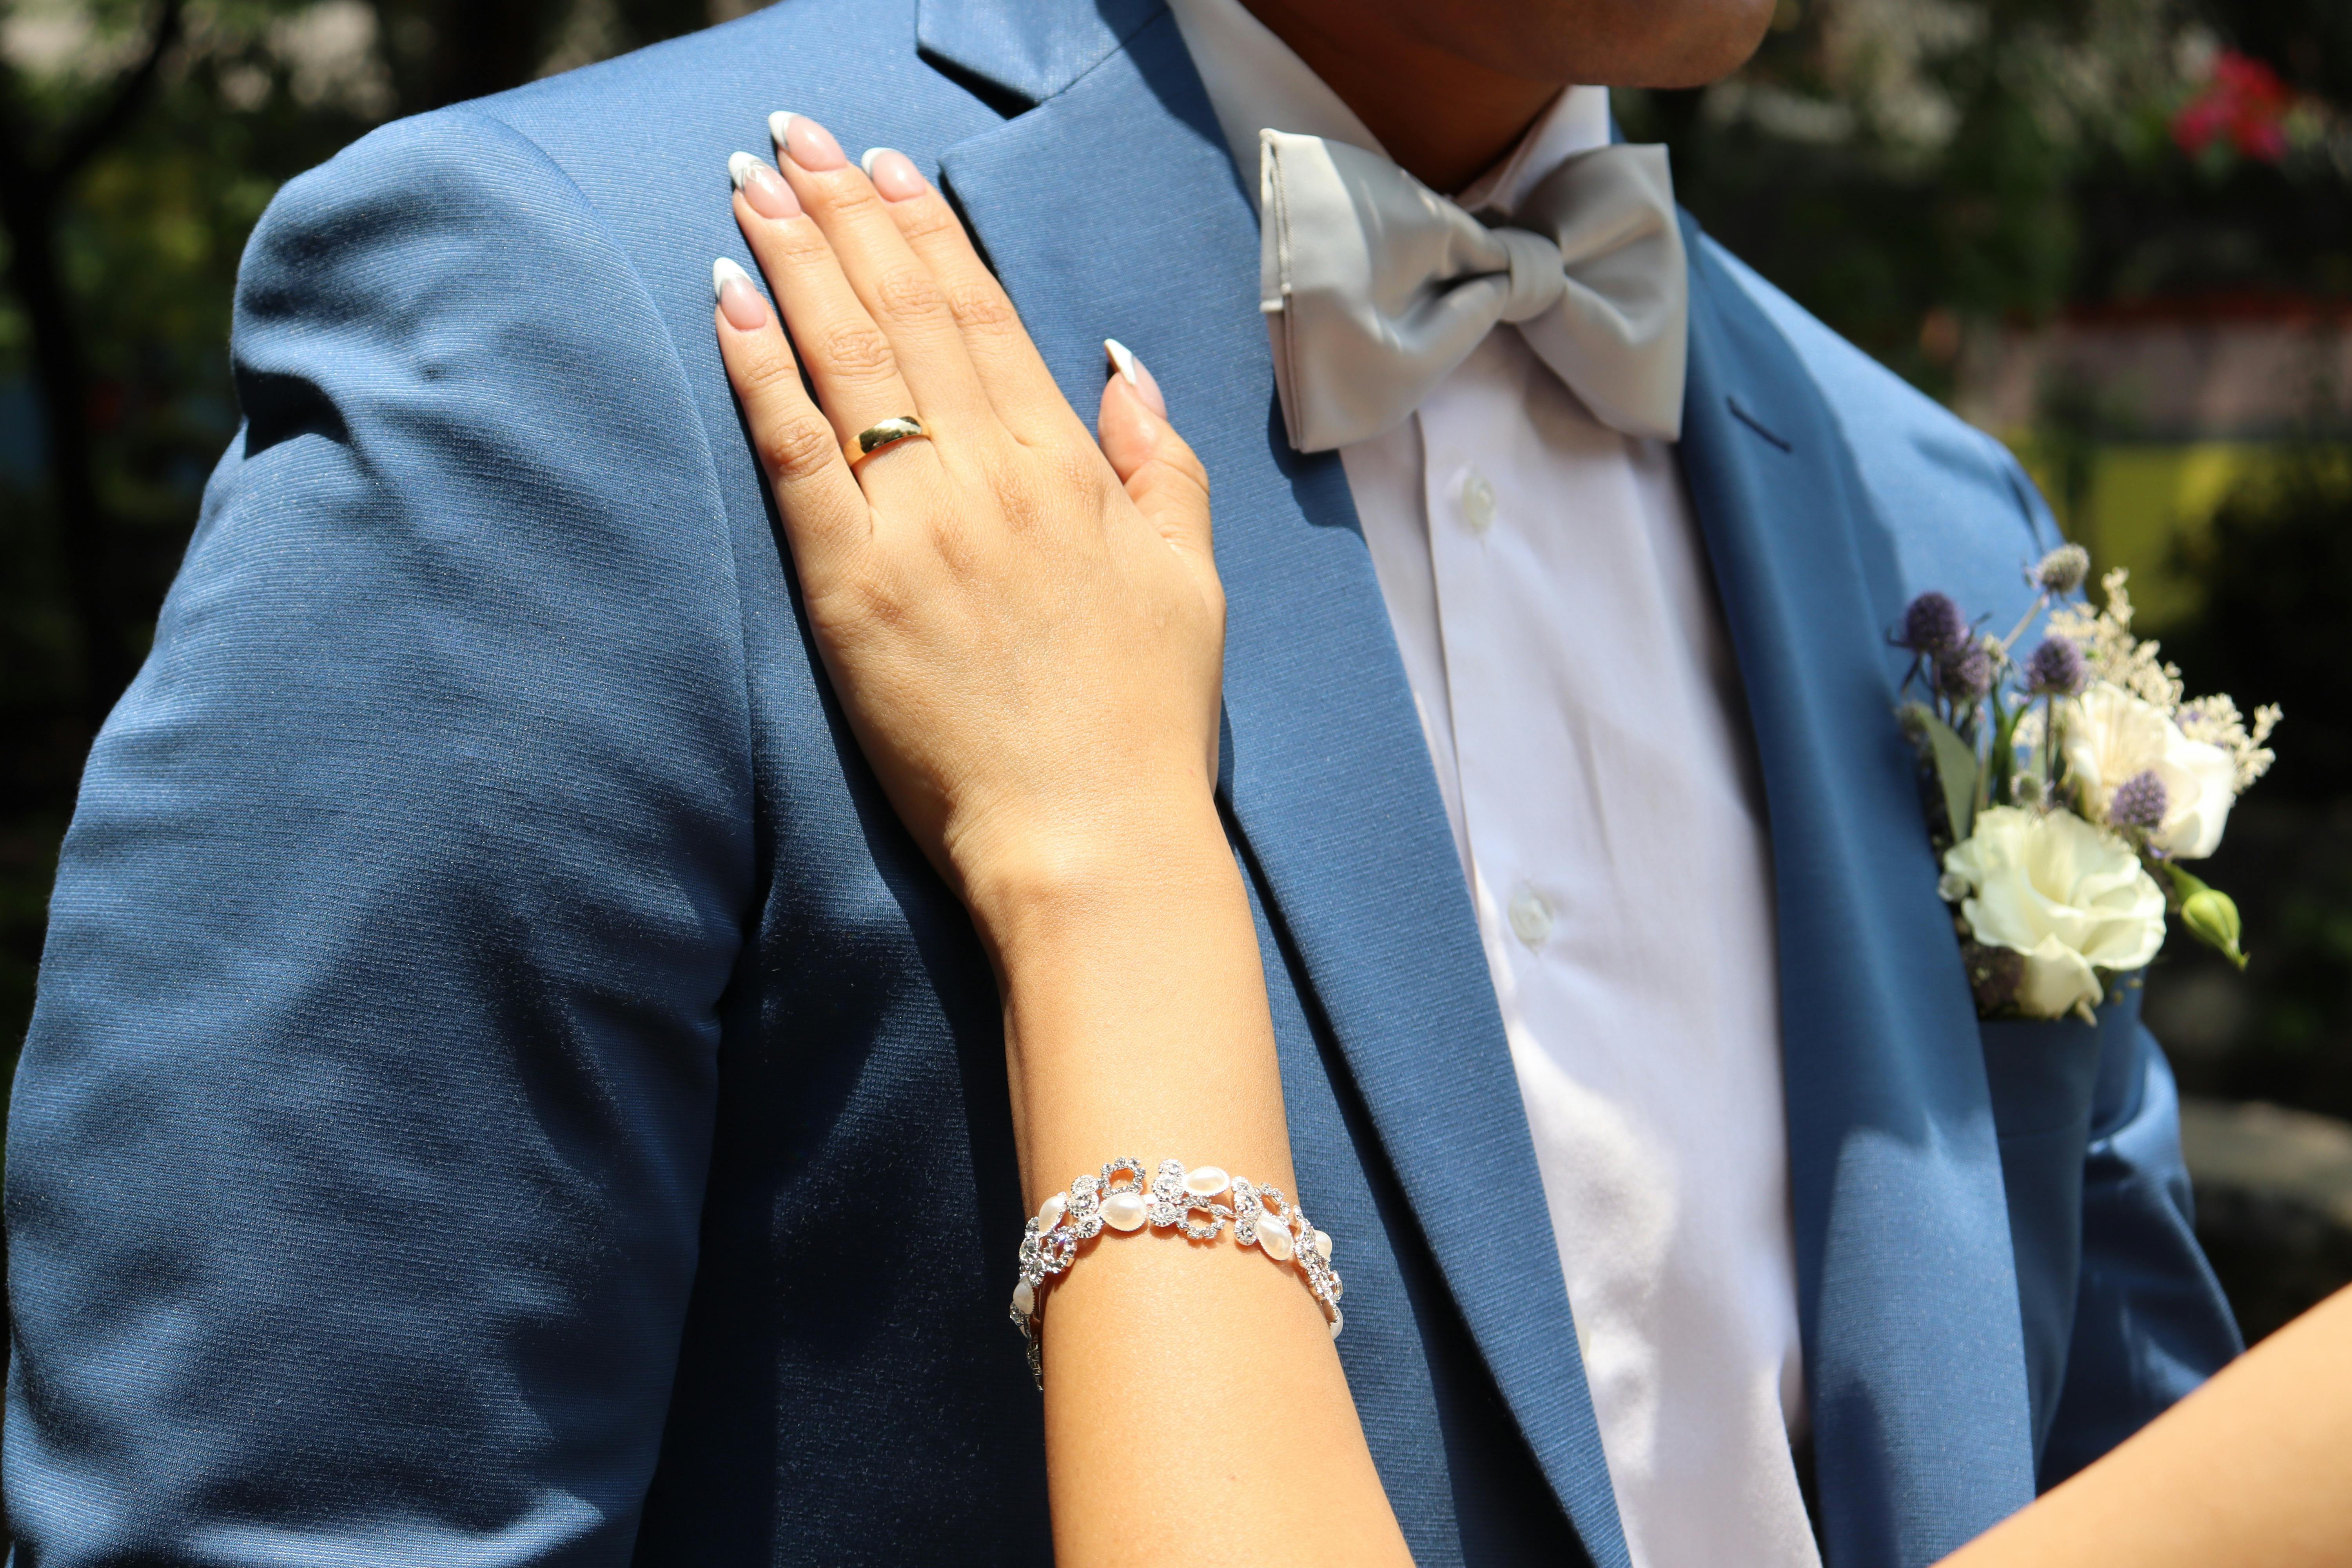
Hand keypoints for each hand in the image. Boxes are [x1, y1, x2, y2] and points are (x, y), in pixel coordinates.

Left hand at [712, 115, 1222, 923]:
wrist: (1092, 840)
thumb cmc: (1142, 723)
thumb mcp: (1189, 581)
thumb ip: (1158, 465)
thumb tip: (1125, 368)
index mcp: (1069, 470)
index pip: (984, 318)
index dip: (929, 234)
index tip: (886, 171)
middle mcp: (989, 477)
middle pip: (904, 312)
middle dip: (845, 213)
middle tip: (796, 138)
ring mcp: (916, 527)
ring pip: (846, 356)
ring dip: (793, 257)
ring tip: (750, 179)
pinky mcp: (851, 587)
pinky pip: (796, 451)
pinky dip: (759, 367)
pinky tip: (728, 297)